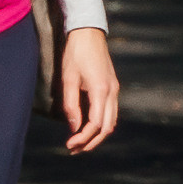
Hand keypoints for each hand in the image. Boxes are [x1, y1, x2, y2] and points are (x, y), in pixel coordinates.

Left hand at [60, 26, 119, 153]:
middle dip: (92, 142)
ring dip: (98, 135)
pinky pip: (111, 112)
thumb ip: (71, 105)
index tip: (70, 144)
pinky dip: (102, 124)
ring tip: (81, 142)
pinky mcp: (113, 87)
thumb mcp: (68, 79)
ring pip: (112, 121)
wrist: (89, 34)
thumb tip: (73, 127)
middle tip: (75, 149)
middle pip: (107, 127)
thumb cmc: (75, 54)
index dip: (83, 137)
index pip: (96, 124)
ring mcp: (114, 90)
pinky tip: (89, 126)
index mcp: (100, 90)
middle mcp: (112, 92)